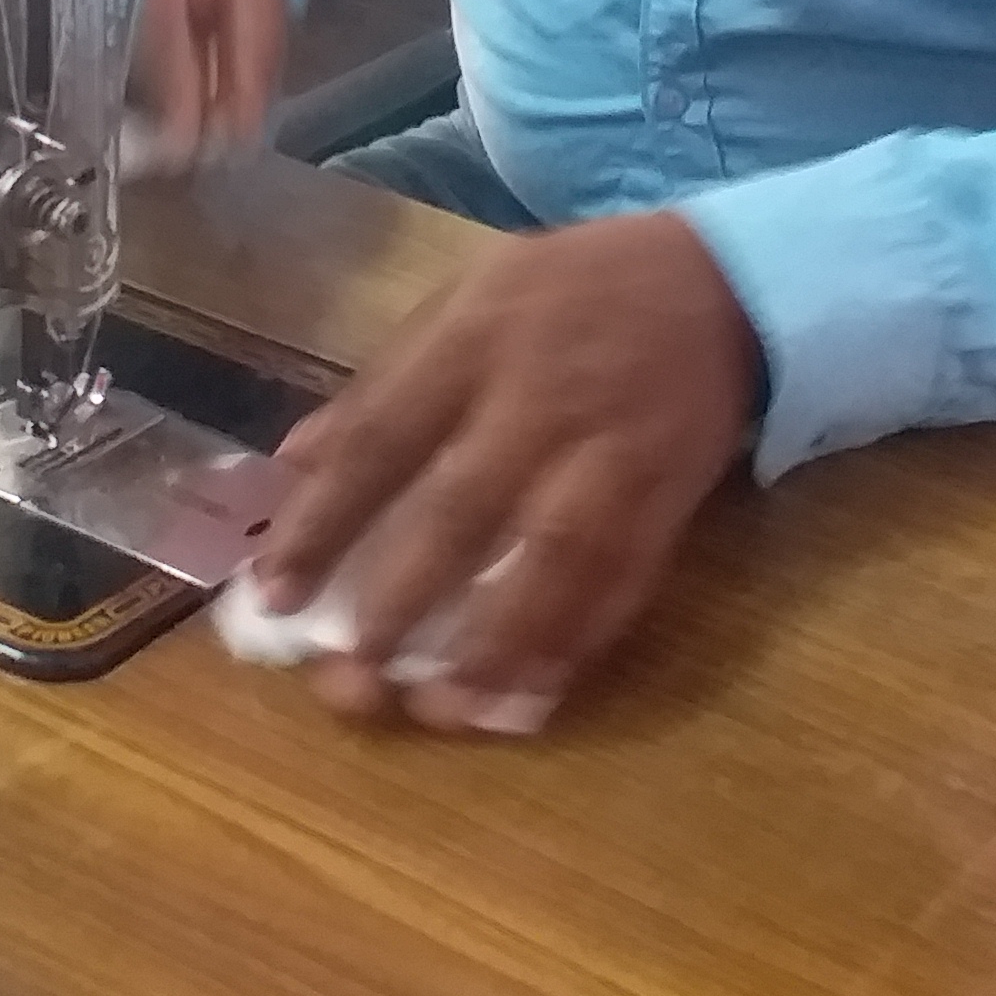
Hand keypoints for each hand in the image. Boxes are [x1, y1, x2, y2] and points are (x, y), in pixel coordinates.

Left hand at [248, 212, 759, 732]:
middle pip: (461, 509)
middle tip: (346, 679)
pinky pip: (622, 581)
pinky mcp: (670, 495)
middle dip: (399, 601)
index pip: (381, 438)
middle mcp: (540, 398)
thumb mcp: (467, 298)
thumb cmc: (571, 292)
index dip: (323, 521)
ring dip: (494, 644)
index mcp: (474, 339)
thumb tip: (292, 465)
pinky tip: (531, 697)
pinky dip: (577, 643)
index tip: (273, 594)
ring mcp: (612, 451)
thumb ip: (383, 381)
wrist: (721, 283)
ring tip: (439, 711)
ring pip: (551, 560)